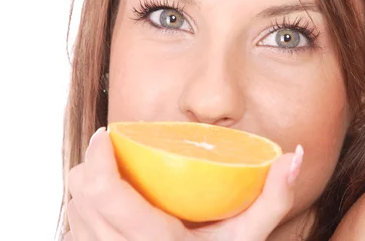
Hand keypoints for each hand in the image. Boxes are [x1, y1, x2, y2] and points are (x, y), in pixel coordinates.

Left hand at [65, 127, 302, 240]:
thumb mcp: (247, 239)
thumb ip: (273, 200)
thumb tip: (293, 156)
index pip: (104, 190)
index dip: (98, 155)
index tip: (108, 134)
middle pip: (81, 196)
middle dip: (90, 165)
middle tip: (111, 151)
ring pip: (72, 214)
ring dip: (84, 190)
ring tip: (109, 175)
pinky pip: (73, 235)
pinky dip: (82, 215)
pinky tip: (104, 211)